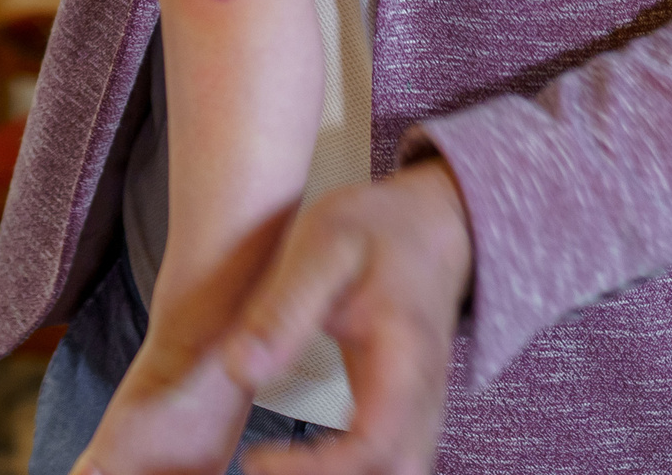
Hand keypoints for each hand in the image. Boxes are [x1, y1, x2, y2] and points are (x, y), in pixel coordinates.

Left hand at [224, 161, 473, 474]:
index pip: (373, 446)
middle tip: (264, 469)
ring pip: (398, 474)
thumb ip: (283, 308)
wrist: (432, 222)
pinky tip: (301, 465)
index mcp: (405, 358)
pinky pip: (389, 464)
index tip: (256, 460)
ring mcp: (422, 410)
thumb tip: (238, 370)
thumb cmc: (381, 229)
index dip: (315, 469)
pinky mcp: (409, 414)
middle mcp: (424, 397)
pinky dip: (349, 471)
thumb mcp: (323, 245)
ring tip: (275, 468)